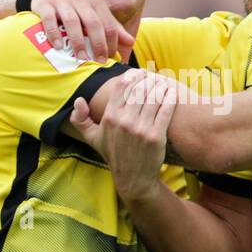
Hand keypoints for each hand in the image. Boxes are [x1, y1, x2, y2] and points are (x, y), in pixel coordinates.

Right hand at [34, 0, 134, 62]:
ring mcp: (62, 1)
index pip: (109, 25)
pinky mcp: (45, 4)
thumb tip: (130, 42)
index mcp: (96, 2)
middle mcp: (81, 0)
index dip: (112, 44)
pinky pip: (49, 19)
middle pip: (93, 23)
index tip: (109, 59)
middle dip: (98, 44)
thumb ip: (112, 26)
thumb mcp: (96, 9)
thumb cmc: (77, 2)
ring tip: (81, 58)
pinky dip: (54, 33)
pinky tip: (58, 46)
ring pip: (72, 22)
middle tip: (99, 62)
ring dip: (77, 42)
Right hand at [69, 70, 176, 201]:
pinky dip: (170, 97)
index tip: (139, 73)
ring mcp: (141, 129)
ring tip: (163, 82)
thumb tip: (78, 100)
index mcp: (110, 117)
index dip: (132, 75)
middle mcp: (124, 121)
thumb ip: (80, 119)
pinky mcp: (156, 136)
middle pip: (140, 89)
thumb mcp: (92, 138)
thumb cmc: (113, 154)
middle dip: (148, 79)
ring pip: (154, 97)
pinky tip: (172, 92)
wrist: (132, 178)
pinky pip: (165, 110)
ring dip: (160, 86)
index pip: (122, 86)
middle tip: (154, 77)